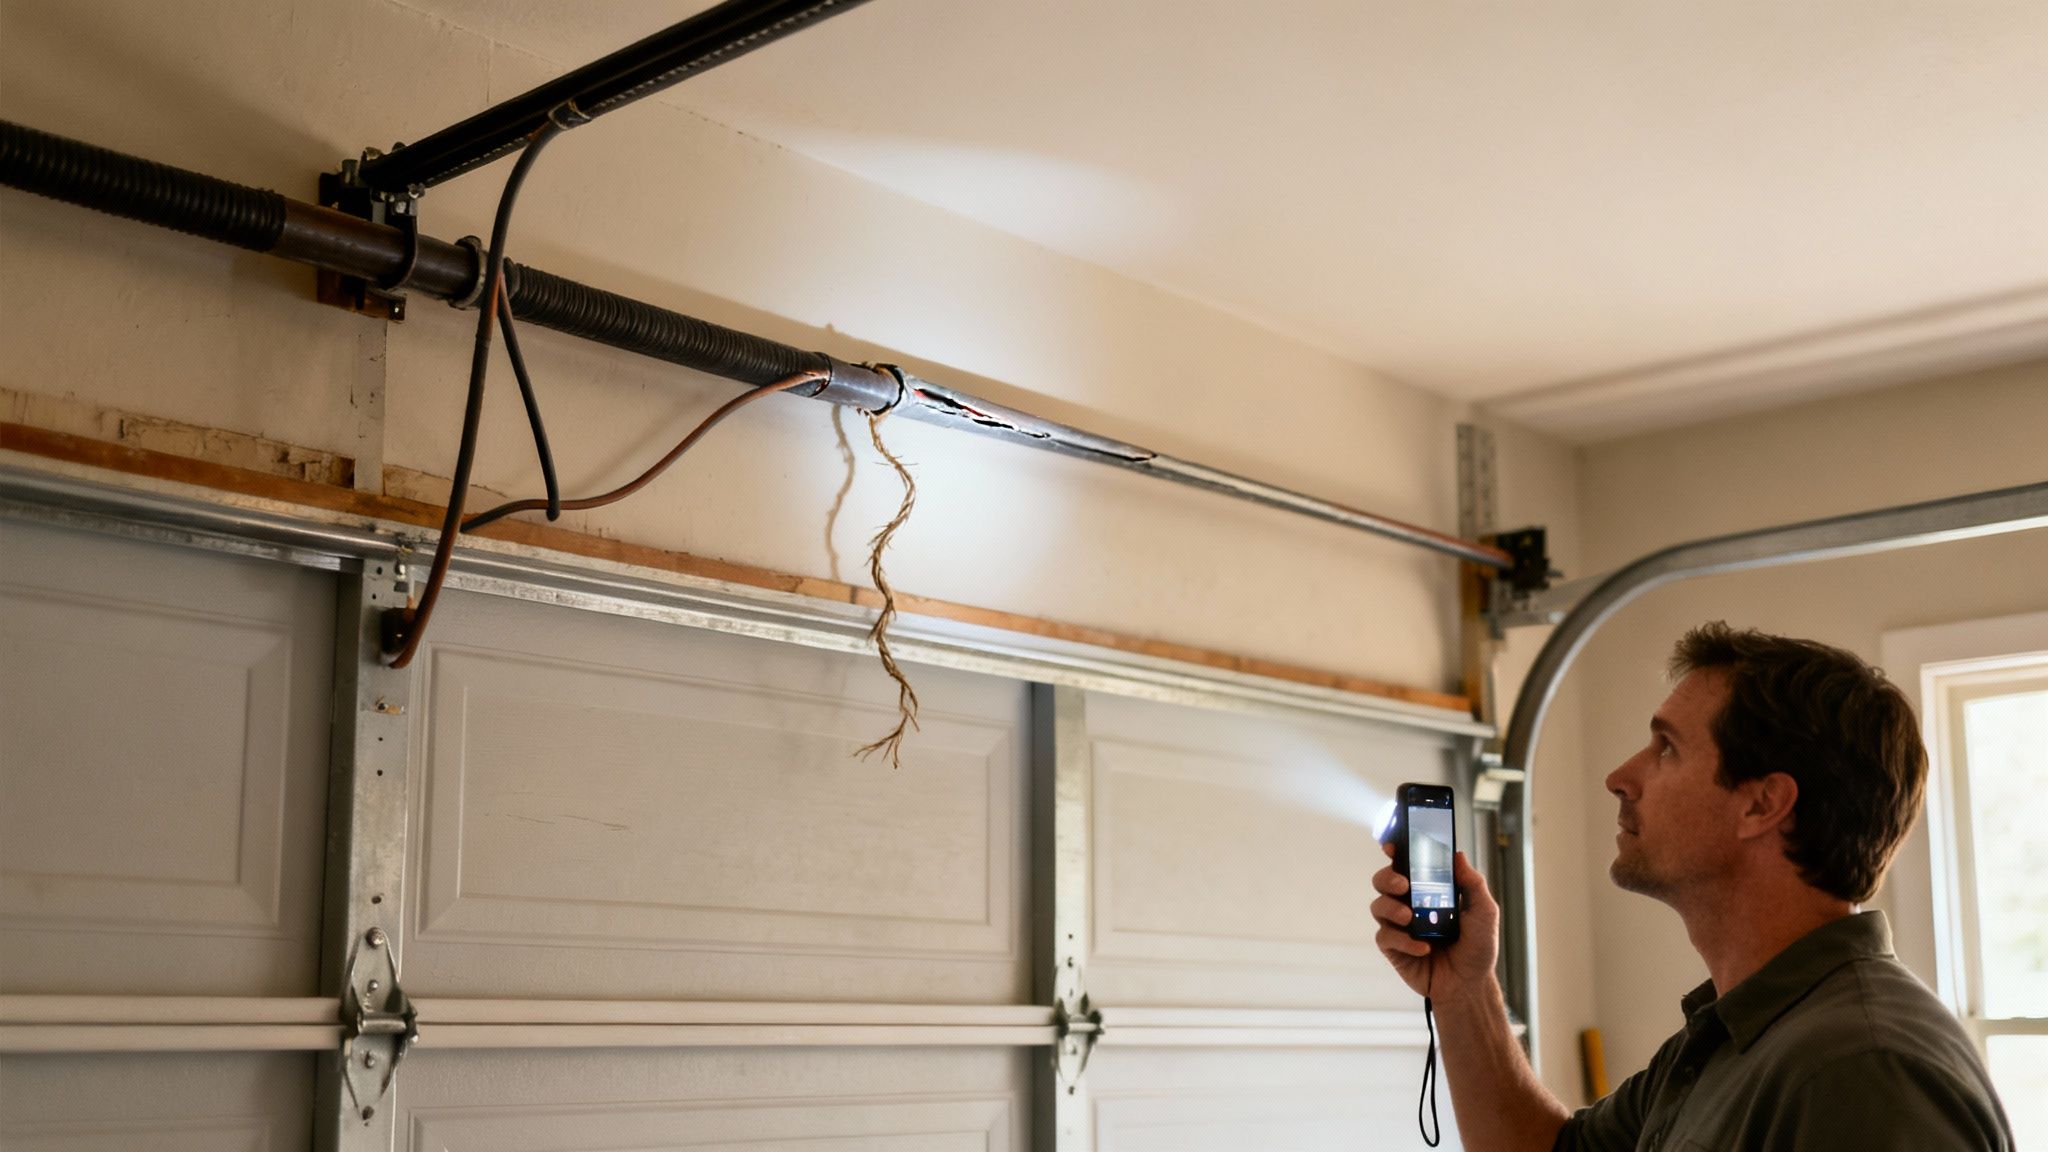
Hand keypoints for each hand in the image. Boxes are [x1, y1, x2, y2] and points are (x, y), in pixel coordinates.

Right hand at [1370, 842, 1499, 1004]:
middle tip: (1403, 885)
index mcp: (1429, 891)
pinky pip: (1385, 936)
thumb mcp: (1484, 912)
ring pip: (1378, 906)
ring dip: (1391, 908)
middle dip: (1388, 878)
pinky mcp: (1394, 948)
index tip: (1392, 846)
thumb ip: (1473, 883)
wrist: (1469, 984)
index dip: (1395, 853)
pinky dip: (1403, 941)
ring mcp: (1400, 927)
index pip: (1407, 866)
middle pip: (1383, 881)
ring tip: (1410, 918)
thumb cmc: (1477, 948)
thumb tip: (1458, 856)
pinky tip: (1423, 948)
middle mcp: (1410, 905)